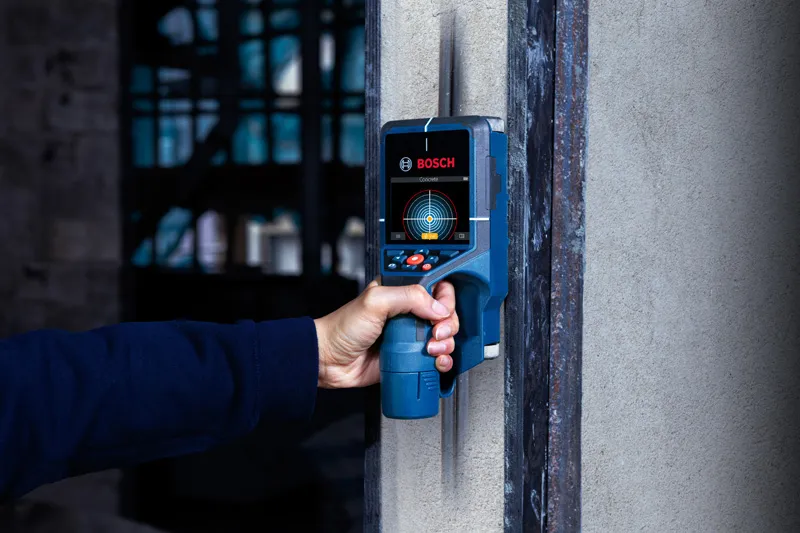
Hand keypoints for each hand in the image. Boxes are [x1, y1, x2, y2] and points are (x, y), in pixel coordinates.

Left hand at [314, 280, 459, 388]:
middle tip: (434, 333)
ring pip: (445, 336)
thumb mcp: (375, 301)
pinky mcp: (410, 357)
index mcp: (401, 291)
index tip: (439, 311)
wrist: (329, 360)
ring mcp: (410, 335)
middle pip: (446, 313)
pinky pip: (435, 358)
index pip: (436, 287)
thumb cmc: (342, 328)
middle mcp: (409, 312)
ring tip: (431, 349)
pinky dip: (442, 360)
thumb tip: (437, 307)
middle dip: (448, 324)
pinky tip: (436, 361)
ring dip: (446, 344)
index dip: (444, 298)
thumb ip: (408, 296)